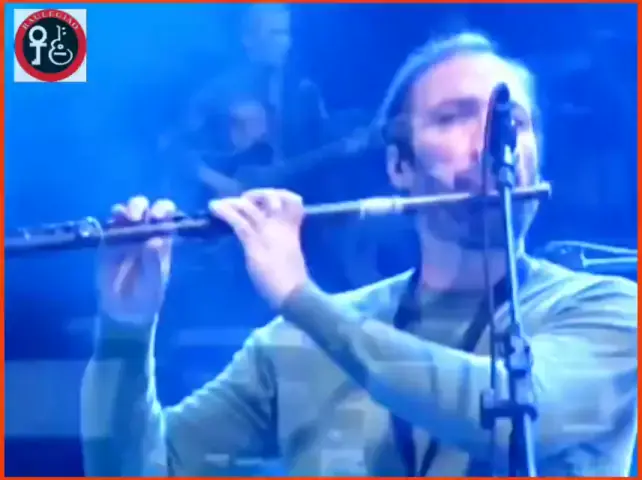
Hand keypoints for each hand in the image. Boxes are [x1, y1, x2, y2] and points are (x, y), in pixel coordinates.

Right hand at [97, 196, 175, 323]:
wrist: (124, 310)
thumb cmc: (147, 295)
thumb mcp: (154, 282)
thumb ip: (154, 262)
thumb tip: (154, 240)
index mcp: (163, 238)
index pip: (167, 215)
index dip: (163, 209)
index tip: (157, 216)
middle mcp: (146, 231)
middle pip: (146, 207)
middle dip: (141, 206)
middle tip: (137, 217)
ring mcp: (127, 234)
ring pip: (127, 210)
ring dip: (127, 209)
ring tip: (127, 218)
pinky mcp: (109, 240)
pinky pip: (110, 223)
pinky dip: (112, 219)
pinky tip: (113, 224)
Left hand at [209, 189, 308, 306]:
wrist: (293, 291)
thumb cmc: (292, 280)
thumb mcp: (291, 254)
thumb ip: (283, 242)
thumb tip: (269, 239)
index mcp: (292, 229)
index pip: (294, 201)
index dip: (283, 195)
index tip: (271, 201)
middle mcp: (280, 225)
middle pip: (270, 196)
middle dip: (254, 195)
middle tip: (243, 202)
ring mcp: (267, 232)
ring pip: (249, 207)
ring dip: (232, 203)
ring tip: (220, 204)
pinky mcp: (254, 242)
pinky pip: (238, 221)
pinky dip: (224, 212)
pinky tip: (214, 208)